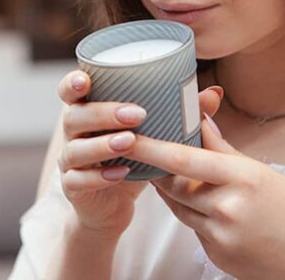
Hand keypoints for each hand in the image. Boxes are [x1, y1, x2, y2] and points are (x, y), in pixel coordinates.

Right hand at [57, 70, 222, 239]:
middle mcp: (75, 134)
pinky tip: (121, 174)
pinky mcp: (73, 188)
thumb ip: (179, 113)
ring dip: (102, 145)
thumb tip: (214, 93)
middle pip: (74, 117)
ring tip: (130, 142)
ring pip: (74, 149)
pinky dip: (98, 177)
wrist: (113, 205)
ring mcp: (70, 161)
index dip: (73, 83)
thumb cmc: (133, 158)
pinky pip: (77, 180)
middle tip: (137, 114)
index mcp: (90, 112)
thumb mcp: (154, 135)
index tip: (87, 79)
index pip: (70, 91)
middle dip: (103, 113)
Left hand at [123, 114, 284, 278]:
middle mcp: (226, 207)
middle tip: (146, 152)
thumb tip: (200, 120)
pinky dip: (191, 212)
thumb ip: (221, 146)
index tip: (128, 137)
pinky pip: (191, 226)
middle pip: (172, 184)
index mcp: (241, 178)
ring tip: (178, 176)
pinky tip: (207, 206)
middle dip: (157, 169)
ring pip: (178, 206)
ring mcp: (219, 235)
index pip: (183, 159)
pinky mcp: (215, 254)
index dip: (150, 148)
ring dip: (173, 190)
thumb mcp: (259, 170)